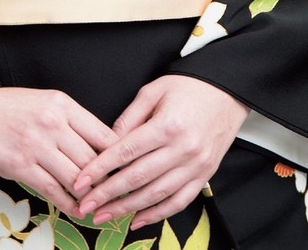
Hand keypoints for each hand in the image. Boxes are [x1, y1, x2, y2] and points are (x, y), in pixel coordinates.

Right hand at [0, 87, 116, 213]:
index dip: (117, 157)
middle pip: (93, 158)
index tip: (124, 172)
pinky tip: (76, 211)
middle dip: (107, 181)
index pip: (103, 133)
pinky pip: (53, 190)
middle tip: (117, 197)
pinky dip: (69, 204)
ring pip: (76, 176)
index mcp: (62, 104)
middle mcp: (54, 122)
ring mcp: (37, 144)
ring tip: (98, 208)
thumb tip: (92, 147)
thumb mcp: (41, 103)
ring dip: (89, 196)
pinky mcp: (20, 165)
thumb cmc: (3, 108)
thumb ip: (66, 121)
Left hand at [73, 76, 247, 229]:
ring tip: (104, 216)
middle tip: (85, 206)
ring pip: (156, 194)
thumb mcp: (154, 91)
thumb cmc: (188, 87)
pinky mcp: (205, 175)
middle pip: (138, 178)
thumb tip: (106, 143)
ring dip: (127, 209)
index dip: (100, 169)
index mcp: (167, 125)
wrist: (227, 92)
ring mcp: (196, 166)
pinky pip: (179, 202)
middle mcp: (183, 149)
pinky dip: (157, 214)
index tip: (81, 182)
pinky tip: (137, 220)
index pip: (126, 151)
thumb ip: (129, 118)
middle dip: (108, 194)